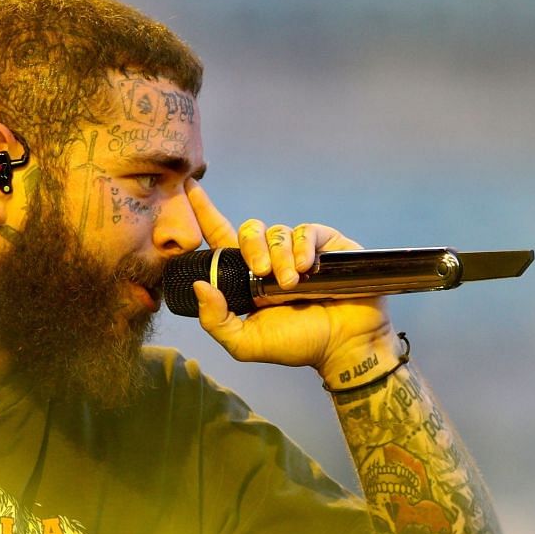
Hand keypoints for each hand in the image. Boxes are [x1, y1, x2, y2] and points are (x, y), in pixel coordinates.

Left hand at [186, 185, 399, 385]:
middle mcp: (272, 260)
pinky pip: (306, 231)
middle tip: (262, 274)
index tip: (190, 188)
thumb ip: (216, 321)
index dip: (205, 212)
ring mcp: (299, 251)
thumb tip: (200, 286)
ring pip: (278, 232)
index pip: (222, 238)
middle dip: (252, 248)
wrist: (344, 346)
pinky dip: (302, 246)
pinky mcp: (326, 244)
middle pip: (250, 230)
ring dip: (280, 257)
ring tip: (292, 284)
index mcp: (248, 278)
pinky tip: (308, 268)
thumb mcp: (247, 343)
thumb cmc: (298, 345)